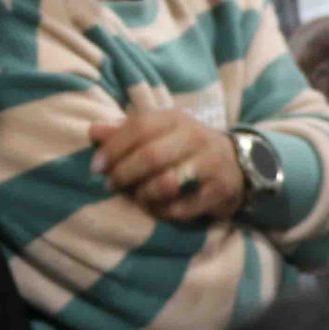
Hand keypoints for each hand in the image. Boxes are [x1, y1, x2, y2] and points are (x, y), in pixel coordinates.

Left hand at [89, 109, 244, 223]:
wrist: (236, 164)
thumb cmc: (183, 147)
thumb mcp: (158, 133)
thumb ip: (125, 132)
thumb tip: (92, 131)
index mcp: (175, 118)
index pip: (139, 127)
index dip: (114, 148)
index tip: (96, 167)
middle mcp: (195, 136)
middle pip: (151, 155)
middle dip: (124, 173)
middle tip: (111, 185)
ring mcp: (210, 163)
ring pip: (168, 182)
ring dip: (144, 194)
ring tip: (137, 197)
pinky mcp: (219, 191)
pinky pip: (183, 207)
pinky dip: (163, 211)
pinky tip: (157, 209)